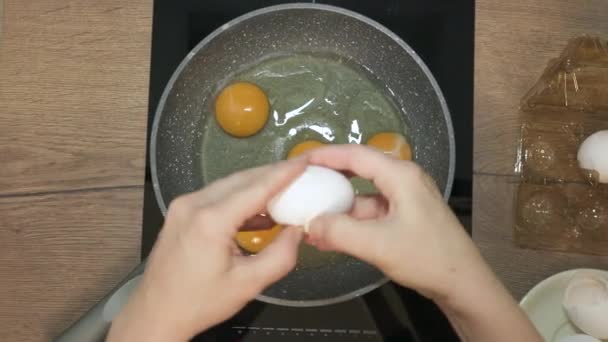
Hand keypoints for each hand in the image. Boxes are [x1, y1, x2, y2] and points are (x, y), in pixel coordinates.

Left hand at [108, 160, 305, 340]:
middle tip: (300, 171)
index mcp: (210, 221)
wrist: (156, 313)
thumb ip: (280, 256)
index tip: (305, 161)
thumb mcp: (248, 284)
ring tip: (285, 190)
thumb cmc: (199, 303)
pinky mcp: (181, 212)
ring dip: (257, 185)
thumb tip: (297, 231)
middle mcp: (193, 204)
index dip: (284, 173)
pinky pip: (217, 196)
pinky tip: (260, 211)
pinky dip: (240, 198)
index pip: (256, 187)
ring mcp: (183, 206)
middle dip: (272, 174)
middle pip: (242, 180)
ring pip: (229, 185)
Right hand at [306, 145, 541, 341]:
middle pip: (359, 171)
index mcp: (401, 176)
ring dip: (338, 209)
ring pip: (363, 197)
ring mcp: (405, 200)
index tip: (300, 161)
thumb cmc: (426, 257)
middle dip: (329, 179)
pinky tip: (329, 237)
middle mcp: (403, 181)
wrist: (463, 284)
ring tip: (309, 219)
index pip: (356, 155)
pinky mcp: (405, 217)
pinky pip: (371, 214)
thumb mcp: (378, 244)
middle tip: (302, 184)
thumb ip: (339, 232)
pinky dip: (351, 223)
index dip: (326, 155)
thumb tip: (309, 223)